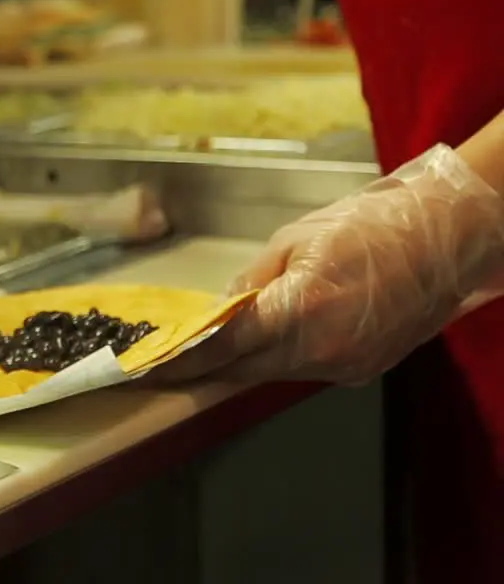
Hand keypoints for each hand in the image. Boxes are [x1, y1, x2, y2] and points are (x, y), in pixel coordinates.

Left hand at [149, 144, 503, 384]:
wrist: (447, 237)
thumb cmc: (371, 225)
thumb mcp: (294, 239)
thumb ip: (251, 280)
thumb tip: (220, 310)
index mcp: (301, 309)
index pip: (223, 346)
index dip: (182, 359)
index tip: (148, 366)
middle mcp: (323, 348)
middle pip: (244, 369)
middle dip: (205, 366)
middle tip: (167, 362)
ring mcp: (346, 364)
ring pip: (275, 371)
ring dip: (244, 360)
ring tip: (213, 346)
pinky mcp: (362, 369)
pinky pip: (306, 368)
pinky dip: (283, 356)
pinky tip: (269, 340)